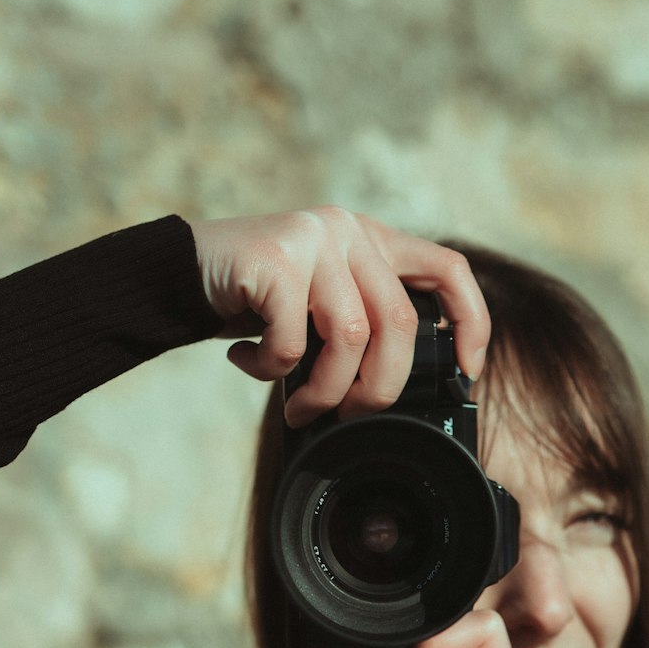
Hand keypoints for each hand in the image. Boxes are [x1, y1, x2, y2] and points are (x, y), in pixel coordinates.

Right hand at [188, 206, 489, 426]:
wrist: (177, 275)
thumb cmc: (255, 304)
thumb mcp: (320, 309)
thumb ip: (362, 326)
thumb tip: (399, 394)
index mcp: (371, 240)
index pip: (449, 269)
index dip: (471, 322)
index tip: (466, 371)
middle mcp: (348, 231)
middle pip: (399, 323)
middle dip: (379, 388)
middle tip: (348, 416)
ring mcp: (314, 239)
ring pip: (351, 337)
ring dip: (324, 391)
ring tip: (297, 407)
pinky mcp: (275, 258)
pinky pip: (294, 341)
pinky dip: (271, 370)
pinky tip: (246, 360)